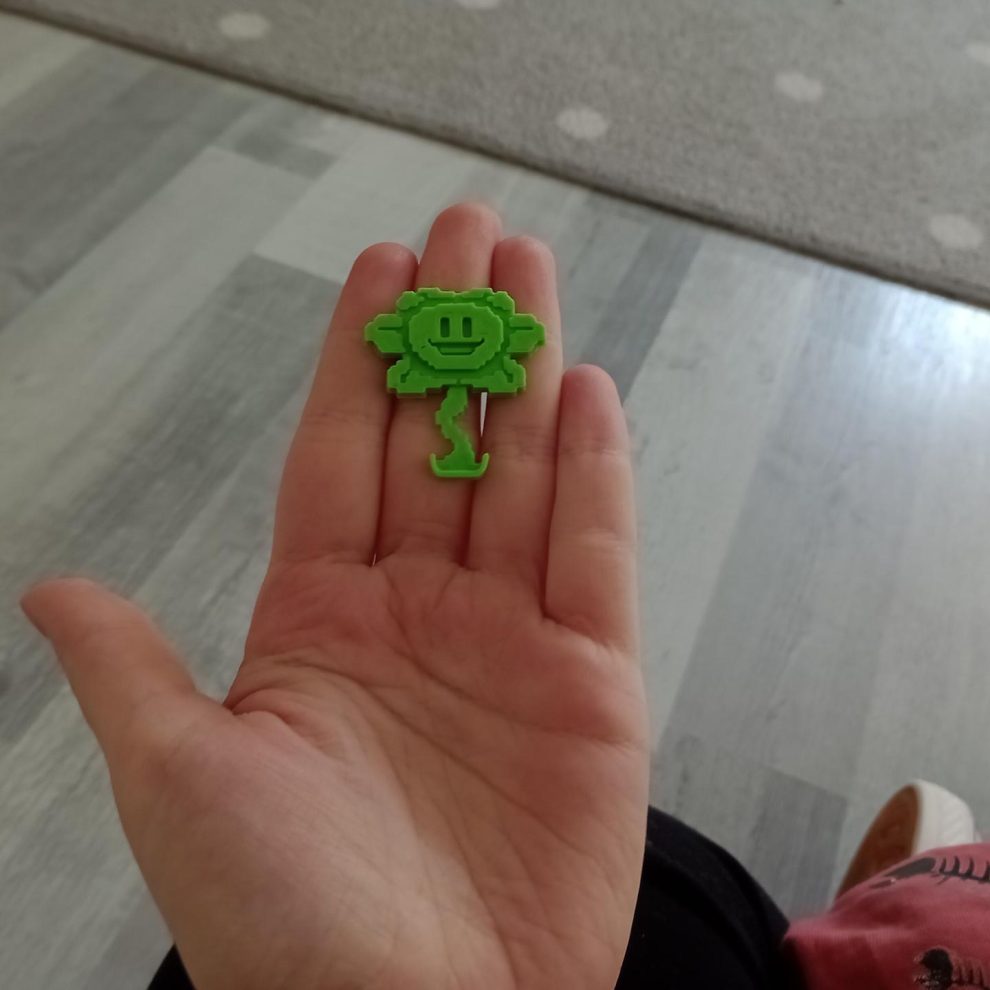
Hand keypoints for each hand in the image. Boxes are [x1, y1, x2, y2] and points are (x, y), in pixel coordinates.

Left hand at [21, 203, 649, 989]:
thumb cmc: (284, 924)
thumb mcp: (181, 783)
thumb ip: (132, 671)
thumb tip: (56, 586)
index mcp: (320, 619)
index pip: (343, 453)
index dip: (361, 358)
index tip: (380, 269)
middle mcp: (418, 610)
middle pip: (439, 440)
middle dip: (451, 333)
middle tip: (467, 233)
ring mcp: (510, 638)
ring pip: (520, 474)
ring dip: (524, 370)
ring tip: (526, 272)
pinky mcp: (592, 683)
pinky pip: (594, 554)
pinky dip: (593, 473)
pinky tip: (583, 392)